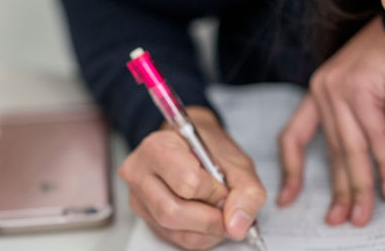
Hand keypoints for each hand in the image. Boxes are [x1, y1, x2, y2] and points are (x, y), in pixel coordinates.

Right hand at [120, 106, 265, 249]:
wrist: (191, 146)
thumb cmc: (210, 149)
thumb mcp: (237, 162)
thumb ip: (246, 192)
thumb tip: (237, 226)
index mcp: (158, 147)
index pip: (188, 182)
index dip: (215, 193)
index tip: (225, 188)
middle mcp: (139, 172)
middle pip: (173, 212)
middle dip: (209, 219)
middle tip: (225, 209)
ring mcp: (137, 196)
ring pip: (173, 230)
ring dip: (206, 231)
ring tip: (217, 213)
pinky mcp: (144, 216)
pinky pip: (173, 238)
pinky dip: (198, 235)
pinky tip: (204, 219)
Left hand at [276, 16, 384, 226]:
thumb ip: (381, 142)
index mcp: (322, 92)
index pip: (295, 136)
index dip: (291, 169)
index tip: (288, 197)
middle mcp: (323, 88)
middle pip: (328, 150)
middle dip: (339, 190)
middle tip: (342, 218)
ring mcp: (337, 86)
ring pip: (348, 149)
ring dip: (359, 187)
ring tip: (363, 213)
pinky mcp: (357, 87)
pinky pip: (371, 138)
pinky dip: (381, 167)